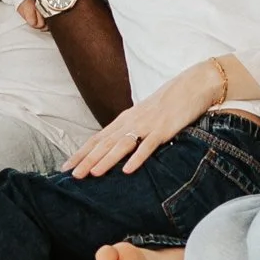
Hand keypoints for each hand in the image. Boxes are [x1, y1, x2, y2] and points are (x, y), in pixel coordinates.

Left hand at [69, 59, 226, 177]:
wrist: (194, 84)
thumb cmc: (170, 102)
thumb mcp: (146, 116)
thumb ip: (132, 130)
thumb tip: (118, 146)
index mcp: (126, 119)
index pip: (98, 138)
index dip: (81, 152)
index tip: (66, 167)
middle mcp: (132, 121)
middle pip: (105, 143)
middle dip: (87, 159)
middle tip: (71, 175)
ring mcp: (147, 125)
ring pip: (122, 144)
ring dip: (106, 160)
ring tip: (91, 174)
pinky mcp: (164, 129)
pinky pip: (148, 145)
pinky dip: (137, 158)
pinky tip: (127, 170)